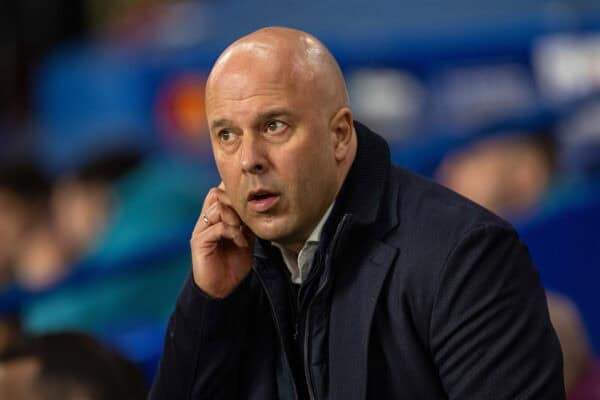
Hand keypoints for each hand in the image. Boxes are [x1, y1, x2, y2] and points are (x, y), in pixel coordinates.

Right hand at [190, 183, 253, 297]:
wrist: (223, 289)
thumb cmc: (234, 264)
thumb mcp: (246, 238)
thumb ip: (248, 223)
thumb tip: (259, 207)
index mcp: (216, 217)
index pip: (220, 191)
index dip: (234, 191)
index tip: (252, 199)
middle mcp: (206, 220)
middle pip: (216, 193)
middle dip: (234, 200)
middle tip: (248, 215)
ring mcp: (201, 230)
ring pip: (216, 207)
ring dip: (234, 216)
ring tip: (243, 230)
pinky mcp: (198, 242)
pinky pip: (216, 227)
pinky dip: (232, 232)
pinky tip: (241, 242)